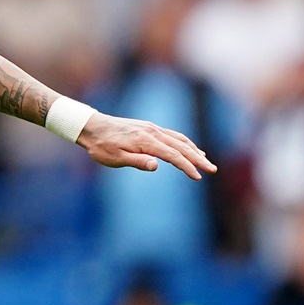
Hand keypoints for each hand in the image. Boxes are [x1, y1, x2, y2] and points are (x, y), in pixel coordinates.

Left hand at [77, 113, 217, 180]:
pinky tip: (189, 148)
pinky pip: (172, 135)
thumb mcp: (115, 159)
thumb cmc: (101, 146)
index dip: (187, 166)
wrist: (91, 127)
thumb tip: (157, 165)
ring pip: (179, 139)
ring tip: (206, 161)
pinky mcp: (149, 128)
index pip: (173, 155)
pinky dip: (184, 142)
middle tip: (212, 169)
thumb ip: (137, 162)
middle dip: (198, 159)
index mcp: (145, 141)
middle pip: (181, 146)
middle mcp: (152, 132)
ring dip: (194, 150)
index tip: (198, 177)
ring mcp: (152, 128)